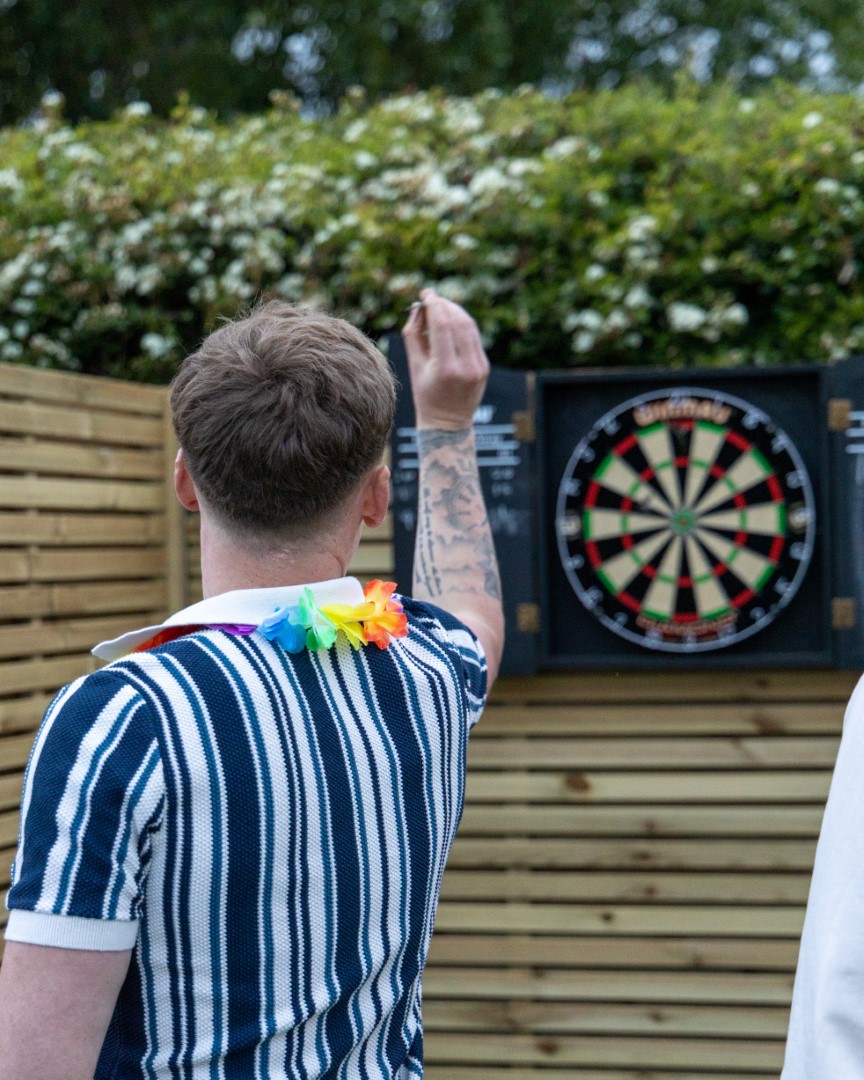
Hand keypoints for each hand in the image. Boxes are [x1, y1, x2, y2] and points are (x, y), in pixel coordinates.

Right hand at [401, 288, 489, 429]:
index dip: (434, 305)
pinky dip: (463, 324)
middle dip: (444, 305)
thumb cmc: (426, 395)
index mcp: (446, 369)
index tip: (426, 294)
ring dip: (454, 311)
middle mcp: (466, 366)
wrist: (448, 423)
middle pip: (458, 322)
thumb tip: (418, 308)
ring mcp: (479, 366)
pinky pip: (474, 337)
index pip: (442, 326)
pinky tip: (451, 321)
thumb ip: (414, 336)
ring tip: (440, 306)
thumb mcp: (414, 367)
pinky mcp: (485, 366)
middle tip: (432, 298)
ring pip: (469, 326)